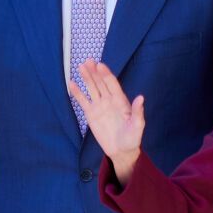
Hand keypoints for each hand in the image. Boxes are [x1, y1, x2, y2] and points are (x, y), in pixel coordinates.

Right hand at [67, 60, 145, 179]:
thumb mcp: (137, 126)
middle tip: (88, 61)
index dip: (106, 74)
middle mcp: (109, 100)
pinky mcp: (91, 114)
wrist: (121, 151)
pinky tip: (71, 84)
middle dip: (95, 72)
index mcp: (121, 101)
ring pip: (92, 88)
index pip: (112, 84)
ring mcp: (100, 106)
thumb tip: (141, 97)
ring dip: (87, 78)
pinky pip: (83, 101)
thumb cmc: (132, 138)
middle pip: (101, 83)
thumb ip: (138, 112)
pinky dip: (77, 93)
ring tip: (81, 66)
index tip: (100, 65)